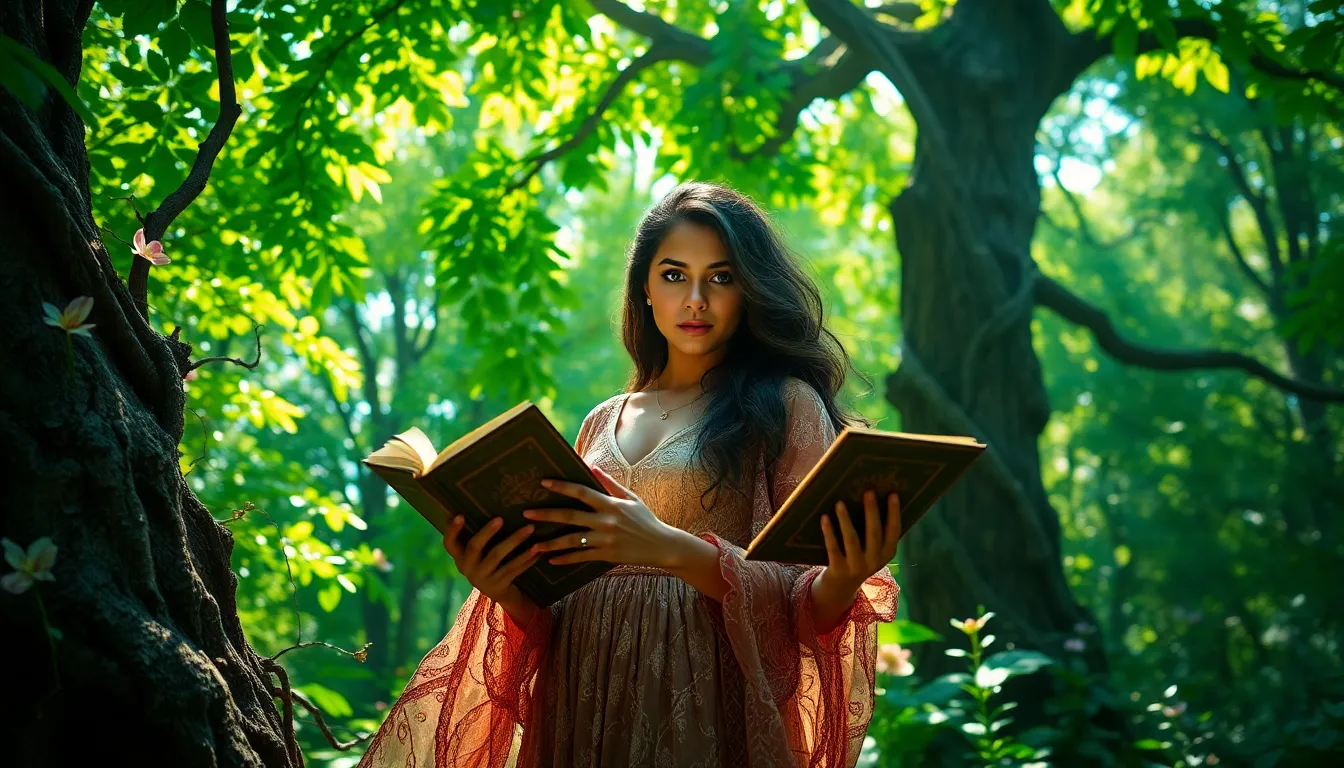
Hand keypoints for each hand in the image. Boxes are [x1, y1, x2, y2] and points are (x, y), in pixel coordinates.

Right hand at [442, 514, 540, 614]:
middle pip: (474, 547)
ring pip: (498, 556)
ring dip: (515, 541)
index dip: (452, 530)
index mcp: (460, 557)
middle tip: (500, 518)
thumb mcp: (479, 554)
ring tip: (530, 528)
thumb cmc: (489, 564)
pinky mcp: (499, 586)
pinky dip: (527, 557)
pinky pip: (514, 568)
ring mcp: (483, 579)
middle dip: (487, 531)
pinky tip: (538, 548)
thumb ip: (480, 536)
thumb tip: (489, 503)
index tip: (459, 515)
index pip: (449, 544)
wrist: (500, 594)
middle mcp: (468, 568)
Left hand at [523, 465, 681, 567]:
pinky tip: (551, 560)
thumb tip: (592, 467)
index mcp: (610, 504)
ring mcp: (606, 539)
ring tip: (533, 545)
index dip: (562, 486)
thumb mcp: (631, 498)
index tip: (543, 482)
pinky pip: (582, 557)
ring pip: (572, 540)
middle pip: (570, 516)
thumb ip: (610, 484)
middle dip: (546, 515)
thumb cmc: (646, 520)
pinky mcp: (607, 555)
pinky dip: (565, 559)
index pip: (581, 491)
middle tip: (526, 514)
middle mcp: (606, 521)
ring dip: (551, 543)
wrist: (662, 545)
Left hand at [820, 489, 900, 593]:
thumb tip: (872, 498)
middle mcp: (874, 560)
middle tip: (868, 491)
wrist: (841, 588)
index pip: (894, 531)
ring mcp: (856, 566)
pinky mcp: (838, 568)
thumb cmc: (859, 558)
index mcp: (887, 553)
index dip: (894, 513)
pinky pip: (833, 547)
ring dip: (845, 520)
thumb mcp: (873, 550)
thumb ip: (876, 531)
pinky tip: (824, 517)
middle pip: (874, 533)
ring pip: (852, 540)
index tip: (893, 494)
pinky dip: (828, 532)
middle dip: (872, 511)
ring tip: (840, 503)